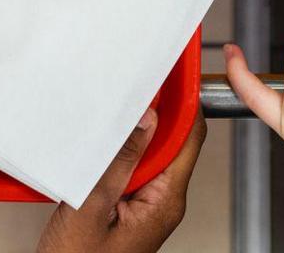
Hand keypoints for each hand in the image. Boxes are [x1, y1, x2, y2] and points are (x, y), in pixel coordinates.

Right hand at [36, 107, 203, 252]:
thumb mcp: (93, 205)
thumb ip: (121, 160)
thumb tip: (147, 118)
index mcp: (165, 201)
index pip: (189, 139)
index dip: (184, 105)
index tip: (172, 78)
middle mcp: (163, 202)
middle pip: (170, 142)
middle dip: (153, 115)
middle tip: (131, 91)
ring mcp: (148, 204)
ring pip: (149, 154)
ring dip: (131, 136)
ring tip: (110, 119)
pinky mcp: (130, 206)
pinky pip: (133, 169)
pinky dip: (119, 154)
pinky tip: (102, 146)